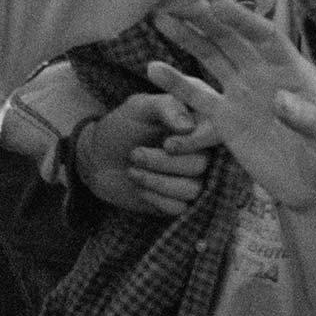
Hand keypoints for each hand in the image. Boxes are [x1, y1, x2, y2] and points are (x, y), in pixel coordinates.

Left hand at [74, 92, 207, 215]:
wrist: (98, 158)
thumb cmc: (122, 127)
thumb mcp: (138, 107)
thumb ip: (165, 107)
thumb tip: (188, 127)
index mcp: (198, 126)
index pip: (218, 134)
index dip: (197, 141)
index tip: (168, 144)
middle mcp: (203, 154)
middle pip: (201, 164)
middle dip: (162, 162)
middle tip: (134, 154)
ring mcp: (194, 180)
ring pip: (192, 189)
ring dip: (156, 180)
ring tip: (132, 169)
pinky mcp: (181, 203)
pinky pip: (180, 207)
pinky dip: (155, 198)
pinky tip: (139, 187)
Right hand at [148, 0, 315, 208]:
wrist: (312, 188)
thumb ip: (308, 119)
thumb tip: (279, 100)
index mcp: (292, 72)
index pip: (266, 38)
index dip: (242, 20)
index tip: (218, 5)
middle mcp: (263, 76)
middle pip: (232, 40)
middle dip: (206, 19)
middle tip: (178, 1)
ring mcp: (242, 94)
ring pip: (211, 58)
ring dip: (187, 38)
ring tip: (161, 19)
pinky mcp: (224, 117)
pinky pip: (197, 96)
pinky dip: (175, 82)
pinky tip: (153, 69)